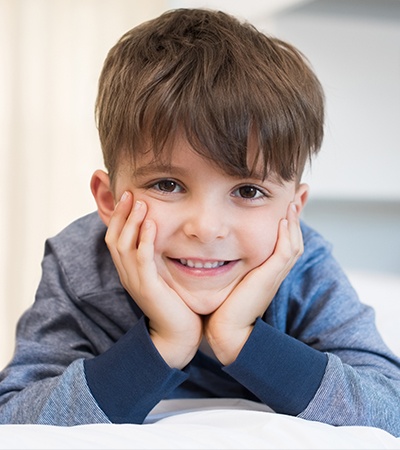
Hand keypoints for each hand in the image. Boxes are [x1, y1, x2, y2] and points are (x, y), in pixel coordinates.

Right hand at [105, 192, 201, 368]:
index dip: (119, 218)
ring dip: (132, 223)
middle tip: (129, 193)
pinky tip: (152, 225)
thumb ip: (156, 258)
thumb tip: (162, 236)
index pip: (115, 239)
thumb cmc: (174, 304)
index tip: (128, 197)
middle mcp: (127, 274)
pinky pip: (142, 260)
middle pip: (114, 238)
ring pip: (124, 246)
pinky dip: (145, 240)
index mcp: (129, 271)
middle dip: (121, 214)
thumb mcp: (161, 276)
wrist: (178, 335)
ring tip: (140, 202)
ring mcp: (135, 281)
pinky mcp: (148, 288)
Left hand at [204, 203, 302, 364]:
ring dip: (295, 219)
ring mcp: (275, 274)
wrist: (226, 330)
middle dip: (298, 213)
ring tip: (295, 199)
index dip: (290, 219)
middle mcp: (276, 270)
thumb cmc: (225, 306)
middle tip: (301, 190)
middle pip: (295, 236)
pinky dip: (287, 236)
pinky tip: (284, 220)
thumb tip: (219, 247)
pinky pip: (284, 253)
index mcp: (269, 269)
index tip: (290, 199)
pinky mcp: (270, 278)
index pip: (285, 239)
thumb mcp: (232, 278)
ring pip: (293, 242)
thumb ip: (231, 262)